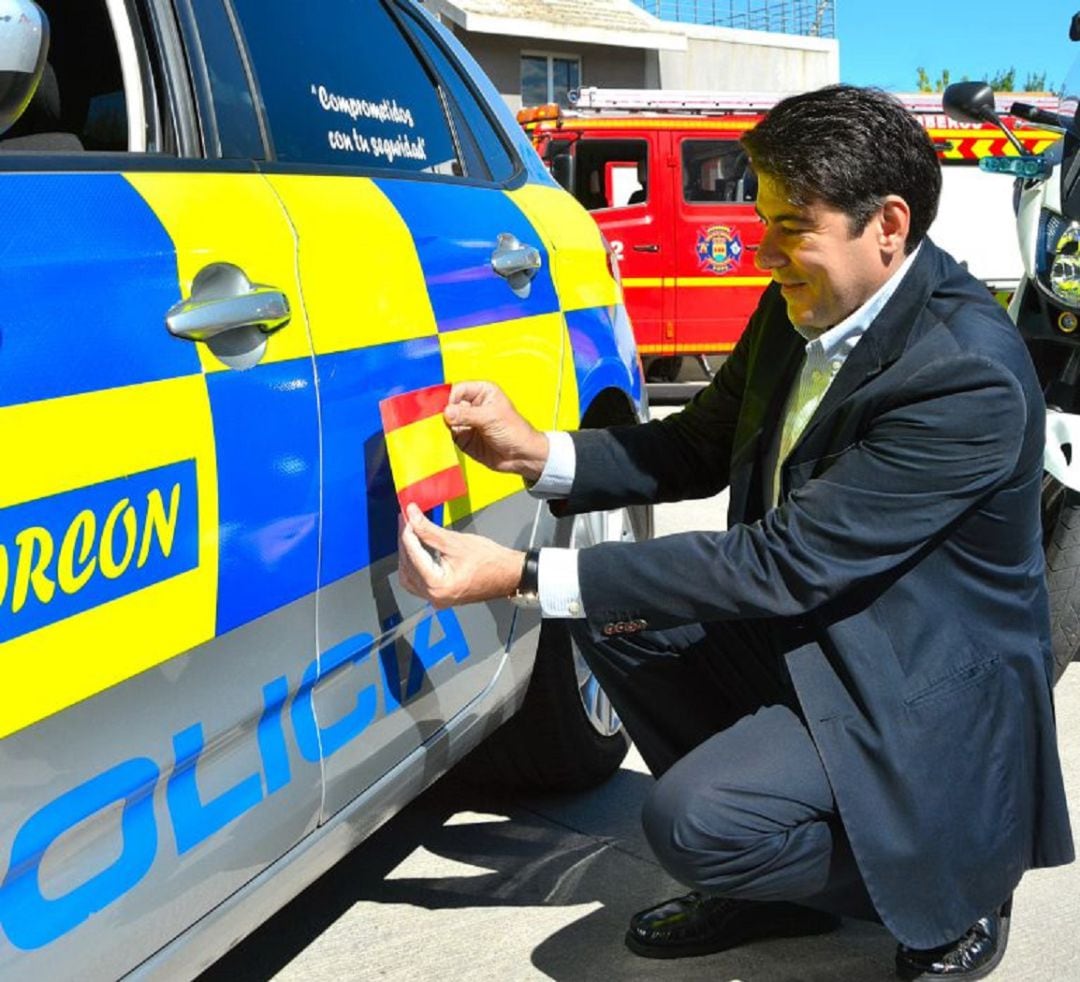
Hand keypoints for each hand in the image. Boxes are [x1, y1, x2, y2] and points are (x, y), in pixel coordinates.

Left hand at [398, 503, 524, 607]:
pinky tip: (418, 549)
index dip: (407, 532)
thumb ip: (429, 529)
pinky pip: (418, 581)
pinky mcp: (440, 595)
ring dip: (408, 555)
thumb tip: (412, 516)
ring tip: (411, 533)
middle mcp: (435, 596)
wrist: (508, 574)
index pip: (413, 555)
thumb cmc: (491, 562)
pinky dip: (415, 565)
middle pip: (408, 566)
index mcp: (438, 585)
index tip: (406, 516)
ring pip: (409, 576)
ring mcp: (437, 598)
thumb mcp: (456, 541)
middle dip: (406, 542)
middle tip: (407, 521)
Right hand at [444, 381, 549, 482]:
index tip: (443, 408)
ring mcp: (466, 421)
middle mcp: (471, 405)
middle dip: (442, 412)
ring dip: (442, 426)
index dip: (449, 398)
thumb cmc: (515, 431)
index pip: (457, 389)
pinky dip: (443, 437)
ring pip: (446, 420)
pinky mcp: (463, 437)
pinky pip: (448, 435)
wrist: (521, 456)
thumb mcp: (491, 418)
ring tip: (443, 431)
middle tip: (440, 421)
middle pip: (448, 404)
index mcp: (481, 391)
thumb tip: (447, 412)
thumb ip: (467, 415)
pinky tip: (443, 439)